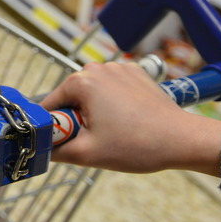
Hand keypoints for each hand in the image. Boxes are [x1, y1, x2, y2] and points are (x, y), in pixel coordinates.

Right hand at [39, 62, 220, 175]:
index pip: (50, 105)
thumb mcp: (86, 154)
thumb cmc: (137, 145)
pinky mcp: (135, 73)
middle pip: (70, 98)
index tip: (70, 143)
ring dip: (94, 113)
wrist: (182, 140)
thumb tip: (38, 147)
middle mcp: (97, 67)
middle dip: (76, 120)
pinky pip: (111, 90)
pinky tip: (126, 121)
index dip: (55, 128)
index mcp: (81, 81)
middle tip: (96, 140)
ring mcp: (118, 68)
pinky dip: (112, 105)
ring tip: (114, 132)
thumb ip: (54, 149)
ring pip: (90, 95)